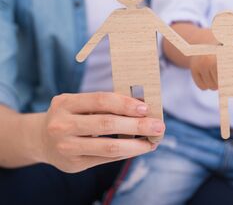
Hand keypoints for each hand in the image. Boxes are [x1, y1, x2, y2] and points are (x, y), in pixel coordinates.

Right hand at [41, 92, 164, 172]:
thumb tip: (142, 107)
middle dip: (137, 125)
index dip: (125, 103)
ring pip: (108, 146)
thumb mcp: (79, 103)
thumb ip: (105, 104)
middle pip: (106, 124)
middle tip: (159, 126)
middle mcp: (62, 125)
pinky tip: (139, 148)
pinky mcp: (73, 164)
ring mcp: (66, 147)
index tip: (146, 108)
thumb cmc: (71, 115)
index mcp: (66, 103)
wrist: (41, 139)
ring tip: (152, 141)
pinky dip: (126, 152)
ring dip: (136, 144)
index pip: (101, 100)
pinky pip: (106, 158)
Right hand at [189, 54, 232, 90]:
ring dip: (216, 84)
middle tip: (226, 72)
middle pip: (223, 84)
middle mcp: (212, 58)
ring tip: (216, 71)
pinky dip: (206, 85)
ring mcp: (201, 63)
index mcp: (225, 53)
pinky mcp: (193, 69)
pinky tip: (208, 74)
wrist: (206, 42)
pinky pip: (203, 87)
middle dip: (226, 82)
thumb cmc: (227, 50)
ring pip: (213, 87)